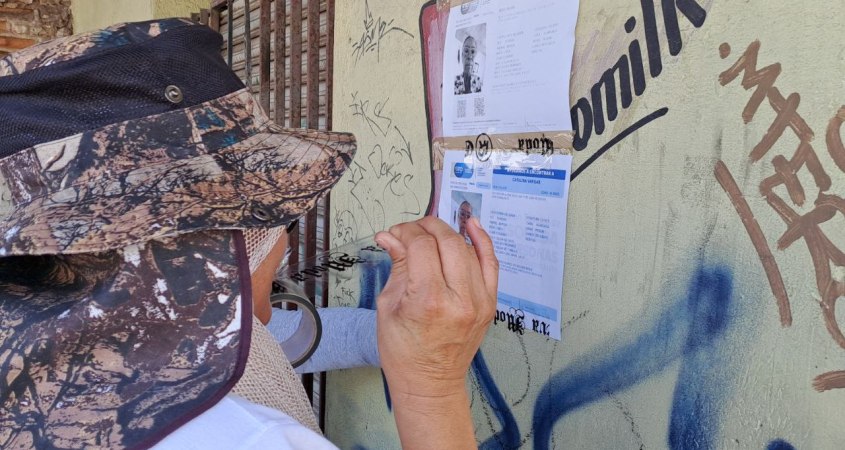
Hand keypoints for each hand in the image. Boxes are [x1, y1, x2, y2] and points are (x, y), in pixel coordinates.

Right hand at [375, 216, 498, 401]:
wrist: (430, 383)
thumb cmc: (403, 351)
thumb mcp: (389, 306)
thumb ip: (397, 265)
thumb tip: (391, 236)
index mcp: (429, 300)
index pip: (421, 246)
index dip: (406, 232)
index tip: (396, 233)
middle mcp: (460, 299)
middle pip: (448, 242)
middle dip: (427, 227)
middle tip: (411, 230)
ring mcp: (480, 301)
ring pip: (468, 249)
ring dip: (448, 233)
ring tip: (430, 233)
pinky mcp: (490, 304)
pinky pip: (491, 263)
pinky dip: (482, 241)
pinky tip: (471, 224)